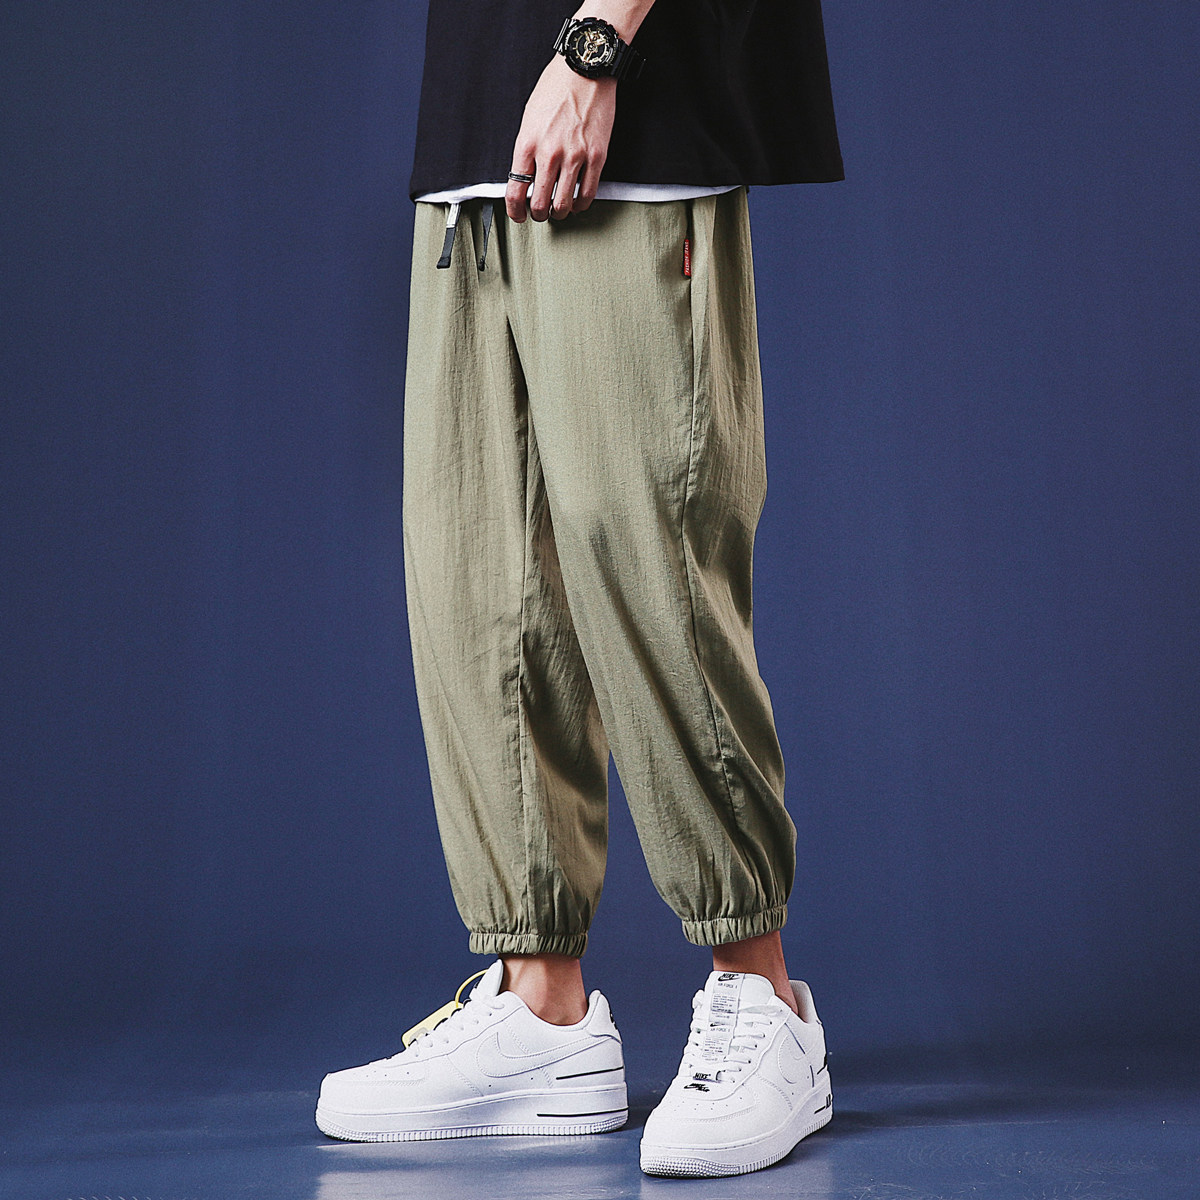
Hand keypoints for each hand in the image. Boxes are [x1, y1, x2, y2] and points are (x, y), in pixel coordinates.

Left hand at [506, 56, 616, 222]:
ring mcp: (575, 156)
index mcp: (527, 143)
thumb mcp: (529, 118)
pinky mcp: (597, 156)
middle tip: (541, 214)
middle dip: (538, 215)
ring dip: (559, 213)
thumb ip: (527, 149)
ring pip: (563, 205)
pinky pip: (588, 194)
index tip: (519, 216)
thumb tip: (527, 177)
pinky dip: (581, 204)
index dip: (515, 211)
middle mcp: (549, 153)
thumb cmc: (556, 88)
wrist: (585, 69)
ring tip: (559, 209)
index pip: (515, 191)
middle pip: (540, 204)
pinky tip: (577, 202)